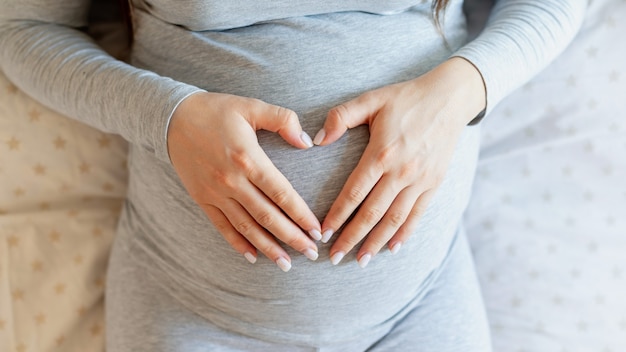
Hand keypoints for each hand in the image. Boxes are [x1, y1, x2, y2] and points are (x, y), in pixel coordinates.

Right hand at [167, 92, 321, 271]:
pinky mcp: (202, 199)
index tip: (316, 231)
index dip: (301, 215)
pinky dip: (238, 243)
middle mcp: (232, 181)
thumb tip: (307, 143)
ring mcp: (215, 193)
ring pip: (246, 227)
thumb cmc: (215, 110)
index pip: (281, 194)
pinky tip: (253, 257)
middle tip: (311, 254)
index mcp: (248, 158)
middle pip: (267, 216)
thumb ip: (283, 120)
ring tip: (286, 263)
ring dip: (268, 247)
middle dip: (292, 237)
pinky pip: (222, 227)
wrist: (172, 118)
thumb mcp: (251, 106)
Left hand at [314, 57, 485, 266]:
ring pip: (394, 220)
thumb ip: (341, 117)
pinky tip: (393, 248)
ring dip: (376, 242)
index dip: (337, 215)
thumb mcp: (371, 99)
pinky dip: (405, 234)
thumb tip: (317, 140)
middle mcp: (401, 171)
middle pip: (372, 213)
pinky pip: (417, 215)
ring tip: (361, 260)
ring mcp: (420, 180)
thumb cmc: (405, 98)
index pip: (354, 192)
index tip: (323, 233)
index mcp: (381, 153)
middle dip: (352, 238)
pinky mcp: (434, 183)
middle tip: (335, 257)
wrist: (449, 98)